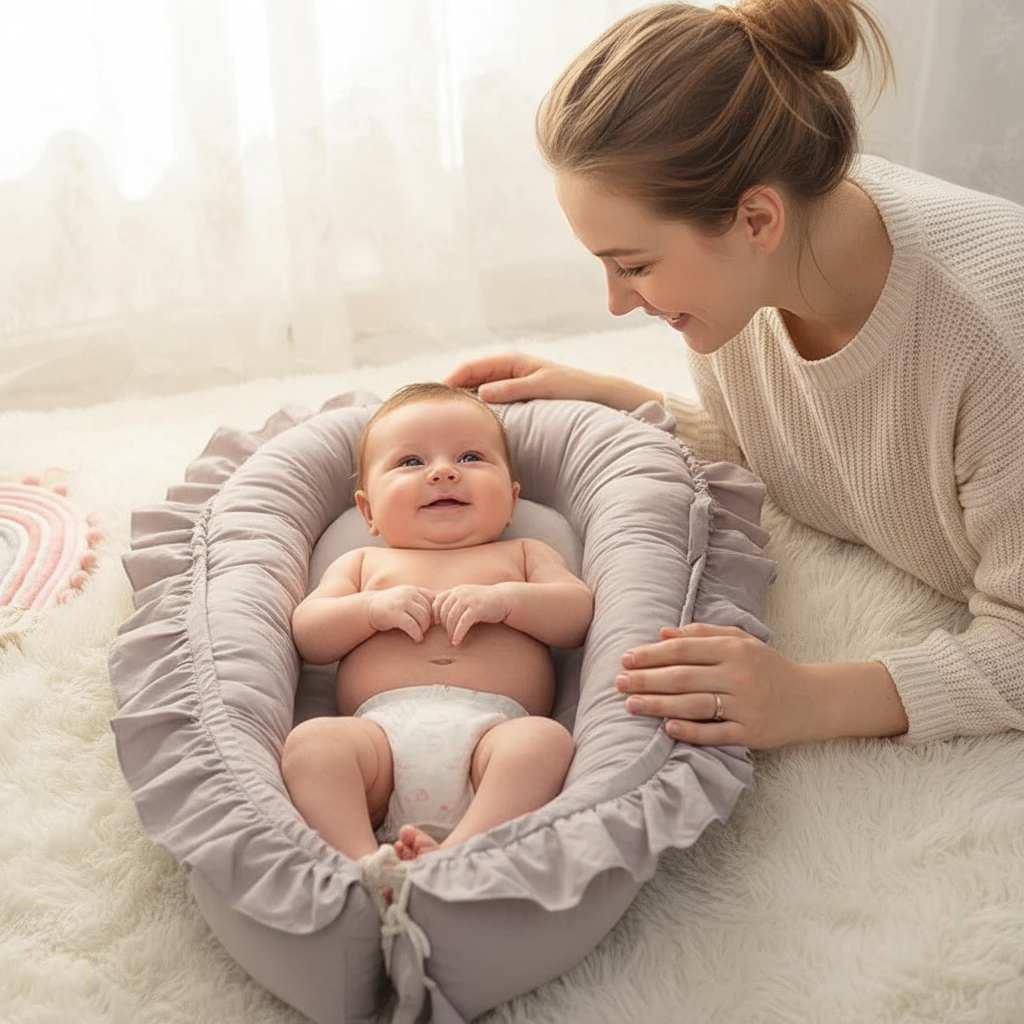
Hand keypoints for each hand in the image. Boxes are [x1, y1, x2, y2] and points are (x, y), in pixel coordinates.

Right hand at [367, 586, 434, 641]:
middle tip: (425, 630)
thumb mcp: (407, 598)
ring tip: (420, 634)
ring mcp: (402, 603)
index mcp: (415, 590)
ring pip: (423, 618)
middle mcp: (409, 594)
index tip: (434, 622)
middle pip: (430, 611)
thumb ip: (421, 602)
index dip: (437, 613)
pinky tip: (416, 639)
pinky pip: (412, 625)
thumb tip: (441, 614)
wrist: (367, 608)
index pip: (434, 600)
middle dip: (429, 623)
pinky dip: (417, 634)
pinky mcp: (395, 614)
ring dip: (424, 629)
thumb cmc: (391, 606)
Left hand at [433, 584, 508, 645]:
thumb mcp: (467, 598)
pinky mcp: (477, 609)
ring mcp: (469, 600)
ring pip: (452, 619)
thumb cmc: (484, 602)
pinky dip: (458, 634)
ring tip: (453, 639)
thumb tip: (436, 617)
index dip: (435, 614)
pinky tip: (457, 641)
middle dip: (444, 625)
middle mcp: (460, 593)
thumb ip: (454, 603)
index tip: (438, 625)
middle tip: (449, 634)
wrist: (505, 599)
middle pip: (444, 612)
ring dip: (450, 632)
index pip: (437, 601)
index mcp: (456, 590)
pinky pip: (462, 623)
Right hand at [445, 349, 660, 409]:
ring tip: (443, 419)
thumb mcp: (540, 386)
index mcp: (508, 360)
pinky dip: (475, 406)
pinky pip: (486, 397)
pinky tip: (467, 422)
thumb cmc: (569, 387)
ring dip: (461, 400)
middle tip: (431, 411)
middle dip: (450, 391)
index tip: (433, 398)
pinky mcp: (512, 391)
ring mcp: (507, 379)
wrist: (592, 392)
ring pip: (474, 389)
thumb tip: (482, 392)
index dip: (448, 381)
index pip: (468, 368)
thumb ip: (511, 388)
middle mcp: (505, 367)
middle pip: (467, 378)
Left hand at [615, 623, 820, 749]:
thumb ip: (702, 634)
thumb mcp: (740, 641)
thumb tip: (662, 633)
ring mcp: (746, 706)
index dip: (651, 654)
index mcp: (734, 649)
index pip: (683, 650)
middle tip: (617, 683)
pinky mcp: (752, 734)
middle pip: (683, 677)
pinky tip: (666, 729)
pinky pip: (715, 734)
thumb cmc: (767, 667)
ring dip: (658, 706)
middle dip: (646, 680)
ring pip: (694, 705)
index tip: (625, 659)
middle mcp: (739, 675)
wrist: (811, 699)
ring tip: (630, 705)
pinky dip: (690, 731)